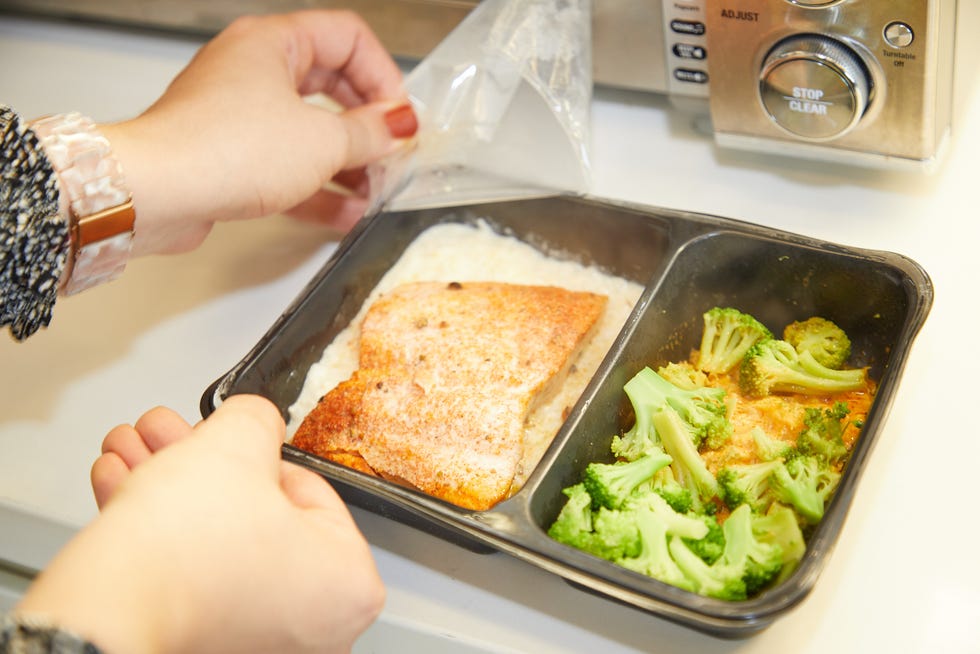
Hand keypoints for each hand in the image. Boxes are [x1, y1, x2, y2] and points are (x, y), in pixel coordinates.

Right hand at [16, 395, 384, 653]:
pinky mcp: (202, 643)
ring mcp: (256, 641)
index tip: (231, 441)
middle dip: (201, 461)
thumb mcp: (239, 441)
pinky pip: (188, 574)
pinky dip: (157, 529)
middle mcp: (313, 627)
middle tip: (172, 435)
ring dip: (170, 485)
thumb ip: (259, 419)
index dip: (259, 454)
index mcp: (349, 585)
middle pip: (257, 513)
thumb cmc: (183, 549)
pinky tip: (124, 483)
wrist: (104, 610)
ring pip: (215, 538)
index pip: (310, 492)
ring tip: (137, 449)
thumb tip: (255, 422)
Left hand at [100, 10, 416, 256]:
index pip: (347, 38)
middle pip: (331, 87)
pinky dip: (317, 186)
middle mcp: (253, 70)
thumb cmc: (222, 149)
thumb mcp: (321, 141)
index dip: (383, 75)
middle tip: (392, 152)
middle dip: (367, 125)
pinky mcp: (230, 155)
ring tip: (374, 191)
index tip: (399, 116)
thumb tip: (398, 126)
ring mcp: (239, 114)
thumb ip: (370, 133)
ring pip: (309, 131)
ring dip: (347, 163)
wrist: (158, 193)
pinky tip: (345, 213)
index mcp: (273, 43)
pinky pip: (286, 165)